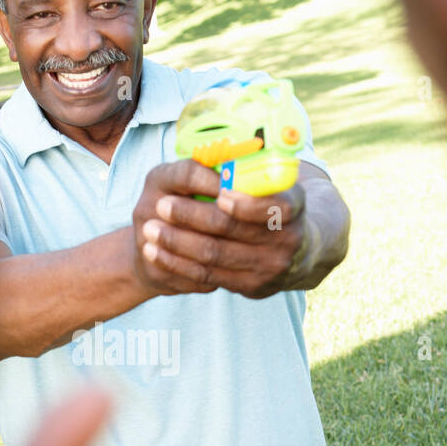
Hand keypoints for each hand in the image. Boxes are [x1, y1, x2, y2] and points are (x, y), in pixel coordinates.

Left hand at [133, 158, 307, 298]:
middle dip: (192, 216)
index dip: (245, 203)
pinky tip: (154, 253)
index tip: (218, 194)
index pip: (272, 205)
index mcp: (294, 205)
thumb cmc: (271, 208)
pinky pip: (207, 276)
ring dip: (176, 242)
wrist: (297, 253)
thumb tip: (208, 157)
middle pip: (232, 229)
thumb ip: (249, 175)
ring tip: (149, 229)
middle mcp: (288, 239)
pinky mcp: (251, 287)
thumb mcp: (273, 187)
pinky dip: (177, 264)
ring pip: (214, 254)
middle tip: (161, 205)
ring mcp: (270, 267)